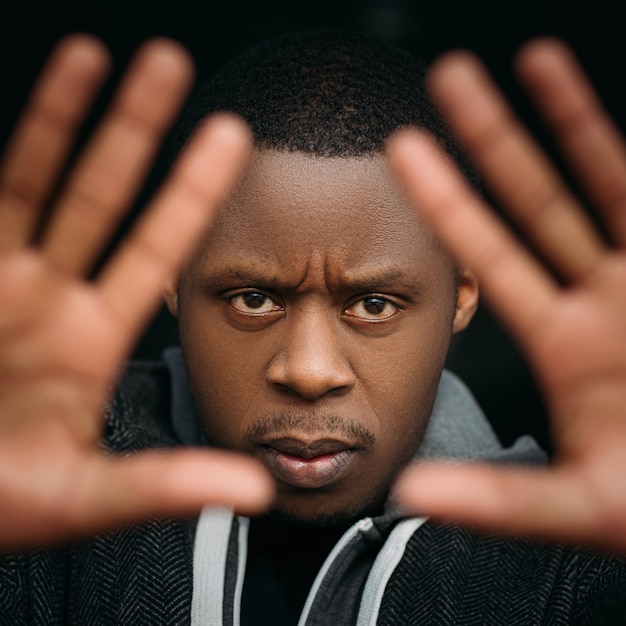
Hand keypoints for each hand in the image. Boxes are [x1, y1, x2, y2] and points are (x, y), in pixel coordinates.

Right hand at [0, 36, 271, 548]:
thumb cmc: (2, 506)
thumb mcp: (89, 497)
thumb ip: (168, 485)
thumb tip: (257, 488)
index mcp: (96, 339)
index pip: (159, 248)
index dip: (194, 193)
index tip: (230, 139)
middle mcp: (53, 298)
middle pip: (105, 195)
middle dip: (136, 131)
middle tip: (174, 66)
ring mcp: (2, 282)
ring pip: (39, 182)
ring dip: (65, 117)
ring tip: (96, 53)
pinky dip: (9, 151)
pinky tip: (29, 98)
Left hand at [389, 39, 625, 551]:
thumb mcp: (579, 506)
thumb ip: (497, 500)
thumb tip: (409, 492)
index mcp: (562, 344)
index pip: (487, 256)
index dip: (445, 203)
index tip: (402, 153)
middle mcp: (601, 298)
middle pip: (531, 201)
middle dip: (489, 139)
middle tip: (443, 78)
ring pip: (598, 179)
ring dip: (564, 117)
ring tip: (524, 55)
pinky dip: (619, 147)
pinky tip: (588, 98)